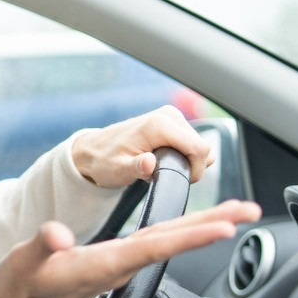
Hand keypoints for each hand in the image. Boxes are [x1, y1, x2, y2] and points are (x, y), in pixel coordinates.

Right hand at [0, 200, 260, 297]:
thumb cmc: (19, 289)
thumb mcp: (22, 263)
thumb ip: (41, 246)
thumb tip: (58, 234)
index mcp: (105, 265)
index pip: (158, 247)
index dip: (193, 236)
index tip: (226, 227)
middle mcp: (120, 267)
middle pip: (176, 243)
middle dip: (214, 225)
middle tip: (250, 211)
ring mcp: (120, 267)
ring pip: (170, 243)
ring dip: (203, 227)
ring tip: (233, 214)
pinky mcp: (115, 265)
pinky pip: (157, 246)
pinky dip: (181, 233)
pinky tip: (190, 226)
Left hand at [73, 106, 213, 186]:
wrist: (94, 150)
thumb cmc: (105, 161)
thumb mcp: (118, 169)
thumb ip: (136, 168)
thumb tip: (149, 164)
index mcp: (159, 125)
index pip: (200, 148)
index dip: (195, 170)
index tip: (180, 181)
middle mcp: (169, 116)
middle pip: (203, 147)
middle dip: (191, 167)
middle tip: (166, 176)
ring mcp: (172, 117)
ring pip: (199, 145)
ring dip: (186, 161)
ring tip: (161, 167)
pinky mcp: (172, 122)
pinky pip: (191, 142)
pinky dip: (183, 155)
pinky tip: (163, 160)